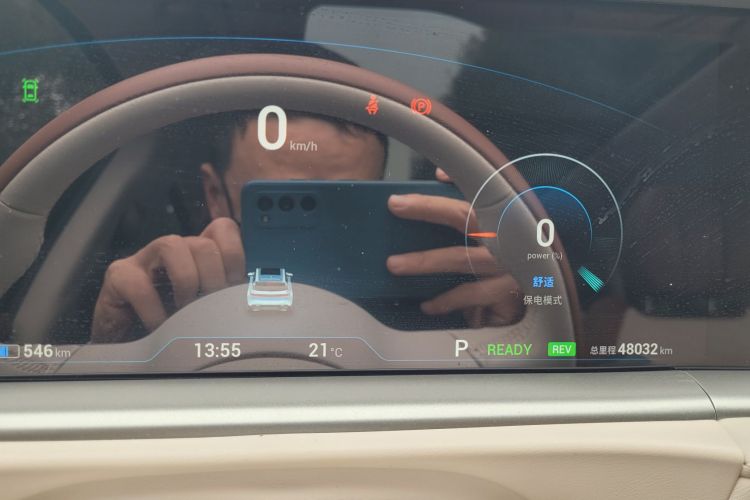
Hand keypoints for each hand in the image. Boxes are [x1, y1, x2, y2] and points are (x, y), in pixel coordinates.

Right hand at [92, 217, 244, 341]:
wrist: (133, 342)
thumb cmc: (174, 322)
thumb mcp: (208, 307)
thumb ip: (229, 296)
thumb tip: (257, 298)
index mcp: (198, 254)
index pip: (223, 230)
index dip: (235, 254)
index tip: (236, 284)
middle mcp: (174, 250)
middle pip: (203, 243)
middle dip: (213, 278)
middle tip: (211, 306)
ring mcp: (145, 258)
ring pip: (172, 245)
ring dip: (186, 281)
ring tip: (185, 310)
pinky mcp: (119, 275)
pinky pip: (139, 282)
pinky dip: (154, 308)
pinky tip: (160, 324)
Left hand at [387, 170, 522, 327]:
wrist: (558, 278)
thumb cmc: (523, 243)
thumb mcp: (504, 214)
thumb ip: (475, 193)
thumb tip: (441, 173)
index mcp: (504, 210)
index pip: (466, 193)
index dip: (433, 195)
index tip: (397, 200)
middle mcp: (507, 231)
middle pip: (463, 216)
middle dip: (427, 210)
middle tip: (394, 208)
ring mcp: (509, 261)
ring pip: (462, 259)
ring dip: (426, 261)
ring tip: (395, 265)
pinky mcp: (511, 289)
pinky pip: (473, 295)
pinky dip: (448, 300)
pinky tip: (427, 305)